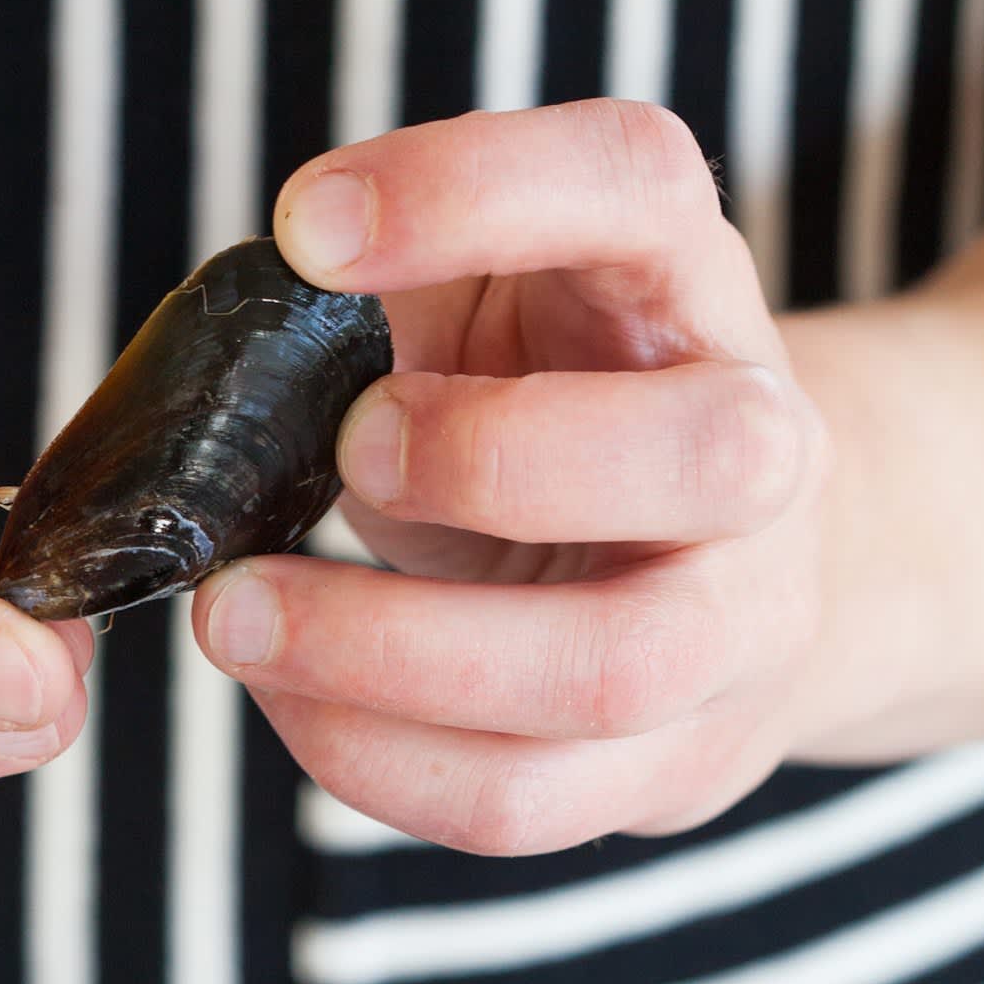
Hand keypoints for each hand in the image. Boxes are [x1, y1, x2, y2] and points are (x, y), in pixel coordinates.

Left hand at [190, 101, 833, 854]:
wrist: (722, 566)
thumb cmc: (553, 407)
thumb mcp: (488, 305)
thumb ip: (379, 287)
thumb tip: (222, 339)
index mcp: (690, 287)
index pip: (637, 184)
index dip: (475, 190)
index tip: (304, 226)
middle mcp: (761, 449)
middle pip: (707, 453)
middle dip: (492, 458)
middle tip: (341, 453)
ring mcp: (737, 625)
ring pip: (606, 667)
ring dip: (390, 651)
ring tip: (234, 618)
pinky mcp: (677, 765)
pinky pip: (522, 799)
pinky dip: (372, 758)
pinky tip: (285, 697)